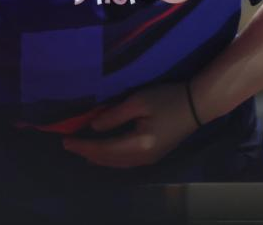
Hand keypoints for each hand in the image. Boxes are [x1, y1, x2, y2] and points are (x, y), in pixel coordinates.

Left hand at [61, 82, 198, 167]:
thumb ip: (114, 116)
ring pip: (117, 164)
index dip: (82, 145)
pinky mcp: (153, 156)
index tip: (64, 140)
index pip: (103, 148)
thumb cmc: (168, 98)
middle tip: (68, 145)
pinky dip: (110, 158)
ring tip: (82, 150)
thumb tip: (93, 126)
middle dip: (87, 153)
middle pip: (108, 160)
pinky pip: (125, 162)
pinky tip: (103, 153)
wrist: (197, 105)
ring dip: (97, 158)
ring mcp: (149, 160)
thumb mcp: (138, 101)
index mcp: (138, 144)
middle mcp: (142, 158)